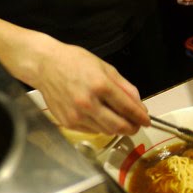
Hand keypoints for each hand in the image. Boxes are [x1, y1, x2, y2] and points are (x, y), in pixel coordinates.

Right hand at [34, 42, 150, 134]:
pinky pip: (92, 130)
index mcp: (100, 85)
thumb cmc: (75, 62)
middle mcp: (88, 103)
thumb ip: (124, 87)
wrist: (46, 66)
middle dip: (132, 127)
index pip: (127, 107)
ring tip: (119, 118)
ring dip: (117, 127)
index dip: (140, 116)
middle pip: (118, 125)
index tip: (147, 120)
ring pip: (106, 130)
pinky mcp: (68, 122)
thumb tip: (139, 103)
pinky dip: (101, 126)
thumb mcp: (105, 67)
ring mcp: (77, 115)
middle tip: (137, 125)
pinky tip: (101, 116)